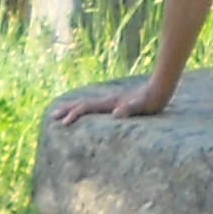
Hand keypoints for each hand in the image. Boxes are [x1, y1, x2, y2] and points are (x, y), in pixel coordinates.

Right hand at [48, 84, 170, 125]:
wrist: (159, 88)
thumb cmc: (151, 101)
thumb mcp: (142, 106)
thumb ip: (131, 108)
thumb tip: (117, 114)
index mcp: (110, 102)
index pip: (87, 107)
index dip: (75, 114)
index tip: (63, 124)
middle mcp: (108, 101)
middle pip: (83, 103)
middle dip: (68, 109)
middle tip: (52, 116)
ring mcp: (112, 101)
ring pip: (88, 104)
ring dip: (74, 108)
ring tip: (62, 113)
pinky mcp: (116, 104)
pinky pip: (96, 107)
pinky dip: (85, 109)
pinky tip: (85, 112)